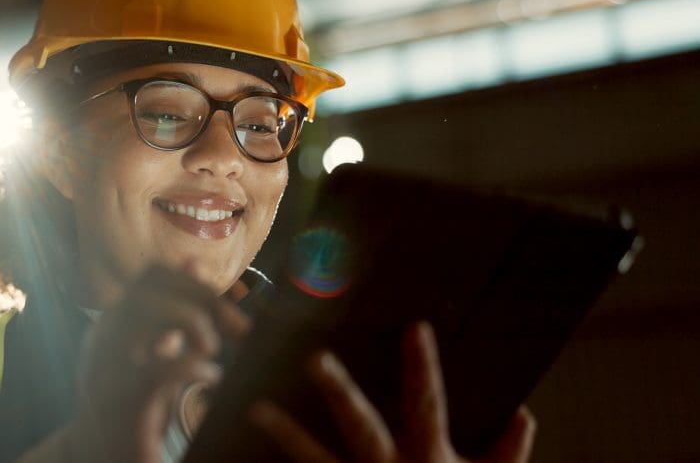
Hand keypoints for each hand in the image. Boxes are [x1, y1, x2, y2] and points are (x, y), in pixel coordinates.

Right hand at [68, 263, 250, 462]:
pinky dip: (194, 366)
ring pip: (148, 310)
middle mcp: (105, 334)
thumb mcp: (156, 349)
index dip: (197, 284)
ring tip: (212, 353)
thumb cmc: (134, 404)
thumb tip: (194, 260)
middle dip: (205, 299)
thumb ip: (174, 309)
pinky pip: (158, 366)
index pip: (154, 275)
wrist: (97, 456)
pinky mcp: (120, 398)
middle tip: (238, 330)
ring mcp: (108, 363)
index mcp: (115, 321)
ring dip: (194, 324)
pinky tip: (210, 379)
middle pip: (152, 284)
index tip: (229, 314)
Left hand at [249, 322, 536, 462]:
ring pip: (316, 459)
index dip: (422, 367)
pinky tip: (251, 455)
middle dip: (339, 391)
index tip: (414, 327)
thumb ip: (507, 455)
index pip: (427, 405)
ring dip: (286, 434)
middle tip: (314, 357)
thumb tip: (525, 415)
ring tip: (255, 408)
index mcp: (429, 459)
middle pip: (361, 425)